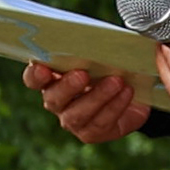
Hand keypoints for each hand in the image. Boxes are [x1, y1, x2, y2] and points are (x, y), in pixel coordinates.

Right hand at [33, 56, 157, 142]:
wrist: (136, 93)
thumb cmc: (112, 69)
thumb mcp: (104, 55)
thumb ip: (94, 49)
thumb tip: (100, 37)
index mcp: (52, 79)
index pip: (34, 79)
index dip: (35, 75)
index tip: (43, 67)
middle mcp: (57, 102)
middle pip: (53, 99)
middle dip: (68, 87)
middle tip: (83, 74)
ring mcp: (72, 120)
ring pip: (76, 115)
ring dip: (97, 97)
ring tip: (117, 82)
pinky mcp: (91, 133)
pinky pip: (99, 123)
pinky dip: (115, 106)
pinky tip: (127, 92)